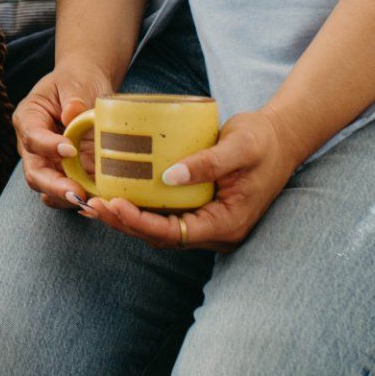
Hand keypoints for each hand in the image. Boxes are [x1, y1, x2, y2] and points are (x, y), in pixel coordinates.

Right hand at [13, 60, 115, 209]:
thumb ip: (74, 97)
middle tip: (76, 192)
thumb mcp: (75, 82)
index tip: (70, 149)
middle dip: (54, 186)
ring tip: (90, 203)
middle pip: (34, 172)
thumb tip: (73, 112)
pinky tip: (99, 202)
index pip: (31, 136)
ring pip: (48, 189)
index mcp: (29, 118)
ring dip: (67, 198)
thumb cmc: (77, 81)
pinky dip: (81, 200)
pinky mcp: (67, 174)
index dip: (48, 146)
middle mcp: (32, 146)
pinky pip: (68, 192)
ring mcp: (49, 163)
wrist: (86, 88)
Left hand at [76, 106, 312, 250]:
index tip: (114, 205)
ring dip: (128, 219)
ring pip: (161, 229)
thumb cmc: (263, 140)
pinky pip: (166, 215)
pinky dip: (141, 208)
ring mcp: (209, 222)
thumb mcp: (239, 146)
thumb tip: (170, 176)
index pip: (176, 233)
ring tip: (95, 202)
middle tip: (92, 204)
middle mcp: (217, 230)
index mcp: (228, 223)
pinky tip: (116, 193)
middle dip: (125, 224)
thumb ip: (208, 162)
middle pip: (162, 236)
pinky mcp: (201, 208)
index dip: (141, 223)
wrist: (282, 138)